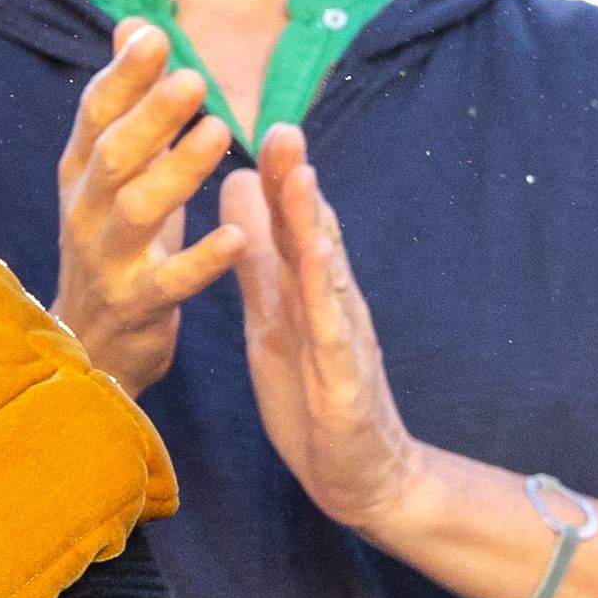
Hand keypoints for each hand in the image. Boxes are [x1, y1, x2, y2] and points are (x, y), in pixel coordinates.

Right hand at [50, 19, 251, 391]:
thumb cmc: (113, 242)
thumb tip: (135, 25)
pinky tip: (238, 235)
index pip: (96, 114)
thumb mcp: (112, 171)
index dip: (123, 76)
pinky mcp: (135, 305)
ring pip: (137, 210)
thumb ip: (127, 101)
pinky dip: (202, 259)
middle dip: (151, 115)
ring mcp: (106, 260)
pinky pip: (168, 281)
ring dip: (178, 172)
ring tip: (221, 135)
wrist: (88, 345)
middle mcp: (85, 210)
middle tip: (196, 80)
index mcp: (80, 173)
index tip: (157, 36)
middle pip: (114, 154)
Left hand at [230, 128, 438, 541]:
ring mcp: (341, 336)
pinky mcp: (344, 377)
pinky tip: (318, 260)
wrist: (359, 474)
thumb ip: (258, 256)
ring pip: (327, 271)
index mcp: (306, 287)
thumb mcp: (274, 314)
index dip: (279, 175)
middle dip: (299, 181)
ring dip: (315, 223)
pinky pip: (332, 329)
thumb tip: (238, 189)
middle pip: (313, 232)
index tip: (261, 122)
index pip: (292, 222)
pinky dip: (325, 293)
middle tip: (283, 126)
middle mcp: (329, 301)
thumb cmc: (314, 390)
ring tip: (302, 176)